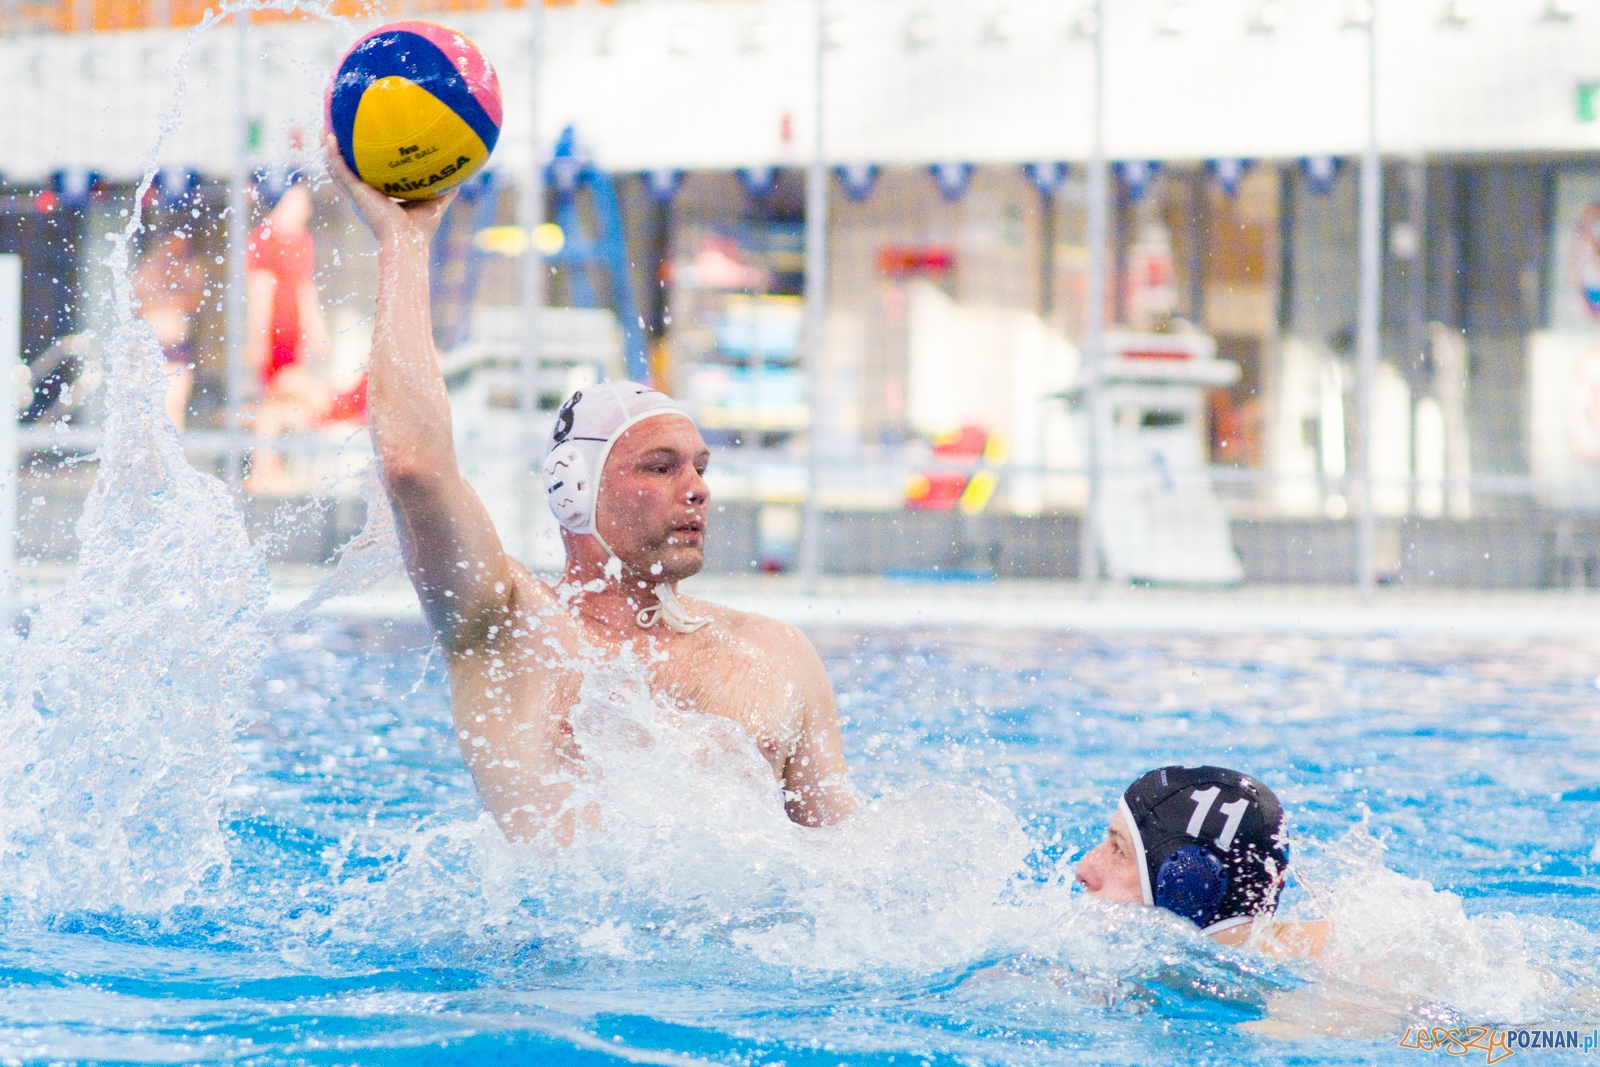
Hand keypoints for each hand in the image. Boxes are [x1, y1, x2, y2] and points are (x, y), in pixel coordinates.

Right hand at [323, 133, 456, 251]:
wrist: (408, 242)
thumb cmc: (421, 229)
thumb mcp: (435, 201)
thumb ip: (445, 187)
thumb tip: (461, 170)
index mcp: (378, 196)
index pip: (368, 175)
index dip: (363, 161)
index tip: (362, 143)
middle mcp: (364, 194)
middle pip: (348, 169)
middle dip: (341, 151)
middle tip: (337, 129)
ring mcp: (357, 193)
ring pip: (336, 167)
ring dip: (328, 148)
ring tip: (324, 127)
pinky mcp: (355, 193)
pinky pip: (339, 170)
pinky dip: (332, 154)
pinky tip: (329, 136)